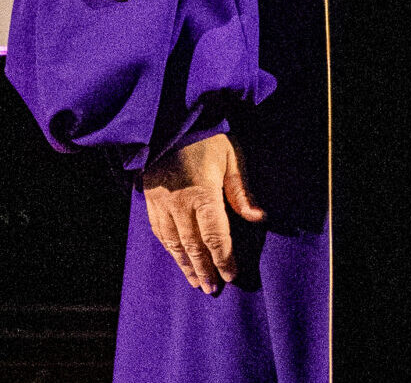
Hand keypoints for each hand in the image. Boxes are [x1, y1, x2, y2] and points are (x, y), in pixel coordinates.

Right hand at [142, 133, 265, 292]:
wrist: (170, 120)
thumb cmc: (208, 137)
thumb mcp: (232, 156)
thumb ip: (242, 191)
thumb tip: (259, 218)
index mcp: (203, 195)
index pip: (216, 237)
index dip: (224, 259)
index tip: (231, 276)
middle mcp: (180, 205)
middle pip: (194, 246)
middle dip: (205, 269)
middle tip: (213, 289)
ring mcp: (162, 205)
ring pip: (174, 244)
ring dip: (186, 265)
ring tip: (196, 282)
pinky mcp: (150, 201)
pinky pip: (159, 232)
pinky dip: (169, 249)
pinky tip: (176, 257)